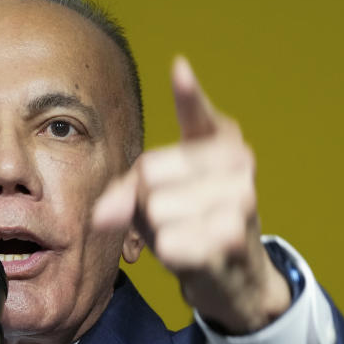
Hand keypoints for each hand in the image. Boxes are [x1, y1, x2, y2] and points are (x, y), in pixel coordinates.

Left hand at [93, 57, 290, 334]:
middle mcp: (238, 162)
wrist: (235, 274)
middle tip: (173, 215)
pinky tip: (193, 254)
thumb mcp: (154, 199)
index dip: (188, 94)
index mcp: (220, 141)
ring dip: (160, 232)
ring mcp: (242, 198)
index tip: (178, 68)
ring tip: (187, 234)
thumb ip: (125, 194)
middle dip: (145, 202)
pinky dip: (171, 254)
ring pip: (157, 210)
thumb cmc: (189, 222)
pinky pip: (171, 242)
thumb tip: (101, 216)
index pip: (199, 114)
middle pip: (150, 172)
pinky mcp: (235, 236)